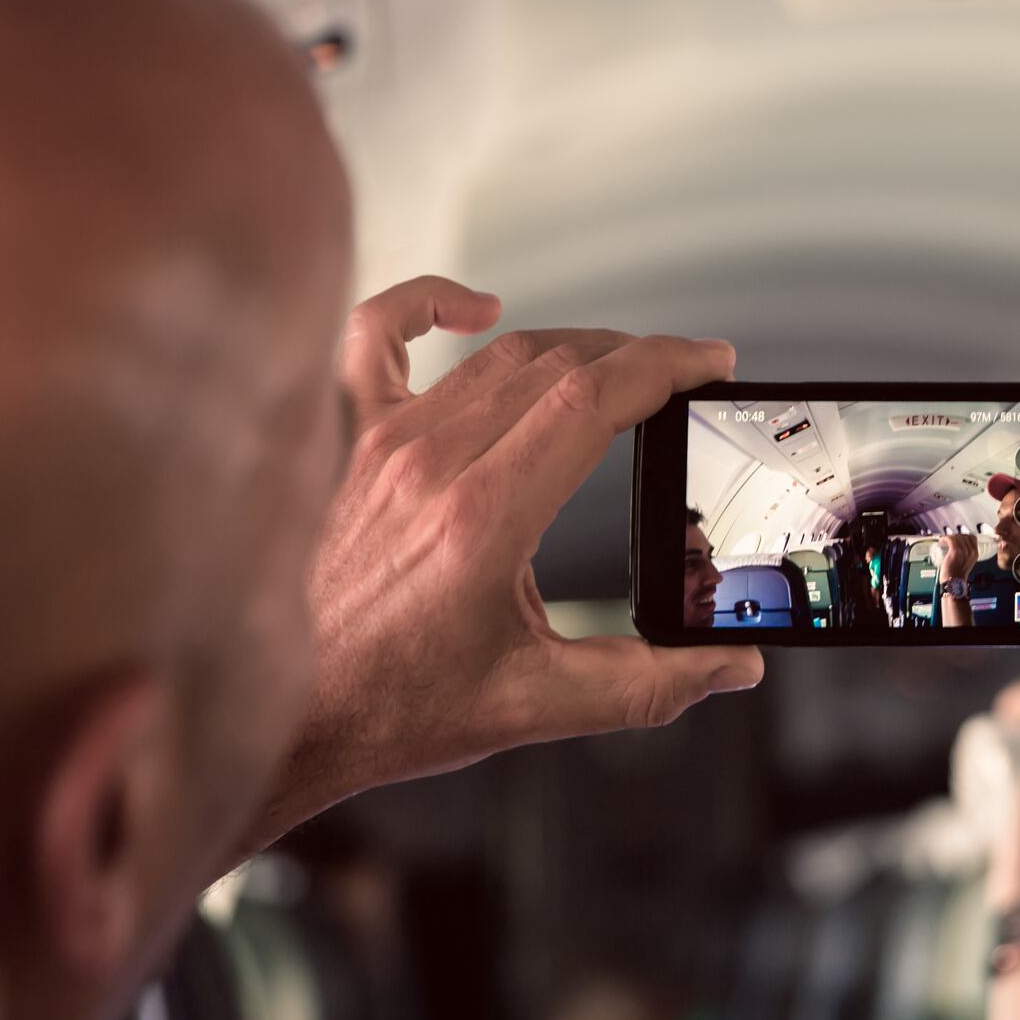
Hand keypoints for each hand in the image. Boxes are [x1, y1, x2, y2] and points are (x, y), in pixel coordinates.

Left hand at [277, 277, 764, 831]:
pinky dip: (429, 302)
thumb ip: (647, 685)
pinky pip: (379, 334)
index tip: (709, 362)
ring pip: (494, 356)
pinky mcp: (343, 441)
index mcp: (482, 518)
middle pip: (556, 364)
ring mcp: (379, 444)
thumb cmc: (393, 708)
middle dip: (636, 358)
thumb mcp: (536, 706)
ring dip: (569, 347)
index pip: (593, 397)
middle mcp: (428, 464)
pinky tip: (477, 308)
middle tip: (682, 375)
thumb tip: (732, 665)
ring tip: (618, 366)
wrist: (288, 717)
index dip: (666, 365)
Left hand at [933, 533, 978, 581]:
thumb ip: (966, 554)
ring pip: (957, 536)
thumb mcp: (966, 562)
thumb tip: (959, 546)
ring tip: (944, 541)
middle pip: (964, 536)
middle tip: (949, 540)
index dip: (964, 536)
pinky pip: (950, 539)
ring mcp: (963, 551)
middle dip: (955, 536)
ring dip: (949, 537)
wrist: (954, 583)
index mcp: (975, 554)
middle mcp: (971, 551)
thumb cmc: (957, 575)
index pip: (972, 537)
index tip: (957, 538)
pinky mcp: (955, 551)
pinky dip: (944, 538)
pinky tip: (942, 541)